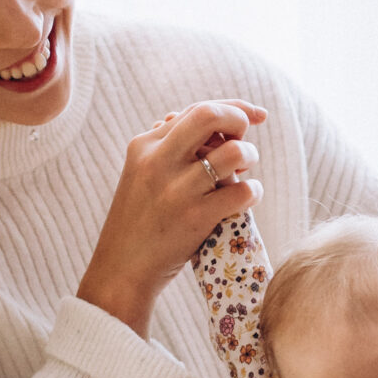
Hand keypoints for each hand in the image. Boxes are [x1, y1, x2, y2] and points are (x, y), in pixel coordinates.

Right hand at [76, 99, 266, 338]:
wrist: (121, 270)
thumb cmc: (138, 223)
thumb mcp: (140, 176)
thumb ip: (166, 148)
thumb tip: (201, 121)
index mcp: (144, 145)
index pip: (195, 109)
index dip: (233, 107)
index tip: (256, 114)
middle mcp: (158, 161)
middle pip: (210, 114)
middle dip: (239, 119)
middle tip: (246, 139)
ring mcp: (176, 189)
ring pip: (234, 152)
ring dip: (250, 157)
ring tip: (244, 172)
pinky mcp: (194, 217)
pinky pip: (243, 191)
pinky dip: (253, 191)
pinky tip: (247, 197)